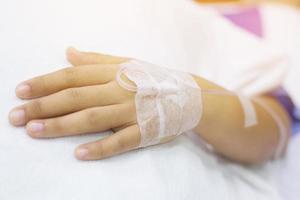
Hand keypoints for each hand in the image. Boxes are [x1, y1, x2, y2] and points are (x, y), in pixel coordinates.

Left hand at [8, 48, 143, 160]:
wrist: (188, 95)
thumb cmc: (153, 78)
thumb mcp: (126, 63)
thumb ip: (96, 59)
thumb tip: (68, 52)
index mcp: (114, 72)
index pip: (73, 76)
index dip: (46, 83)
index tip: (21, 91)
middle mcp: (120, 90)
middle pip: (76, 97)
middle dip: (44, 106)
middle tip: (16, 116)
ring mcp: (132, 112)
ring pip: (92, 118)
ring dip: (62, 126)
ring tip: (34, 131)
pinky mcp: (145, 131)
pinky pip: (120, 141)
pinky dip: (100, 148)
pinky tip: (78, 154)